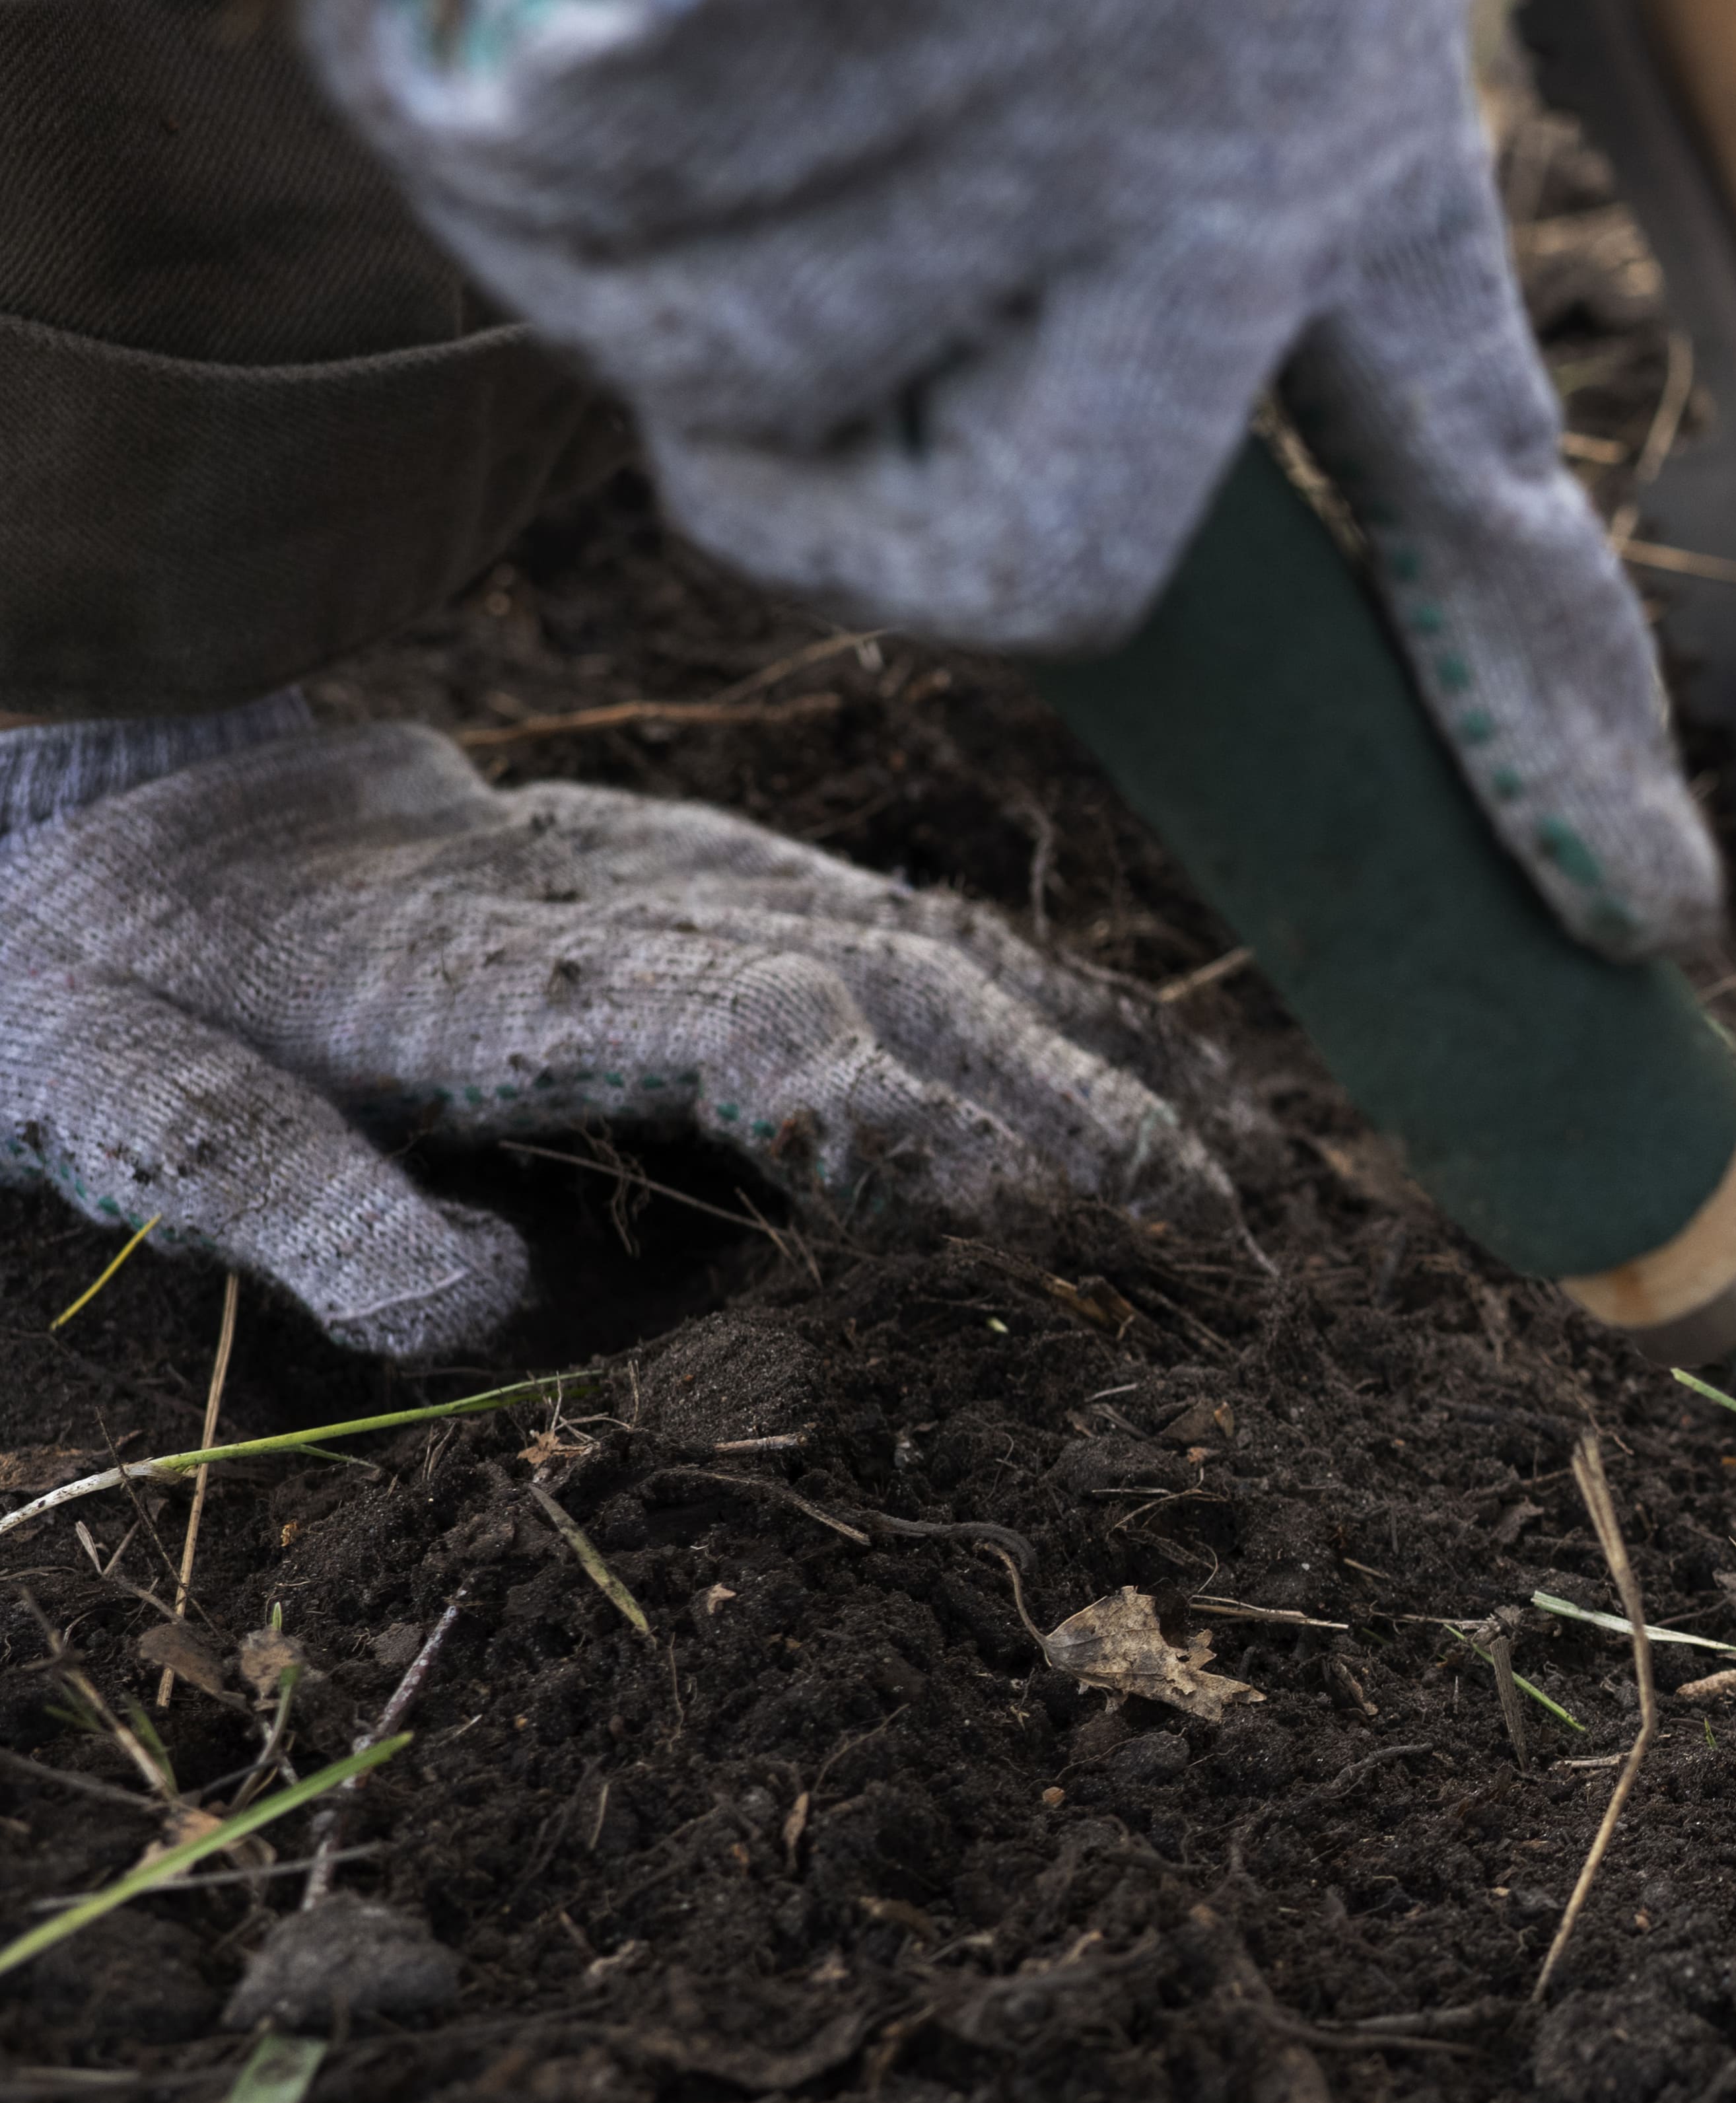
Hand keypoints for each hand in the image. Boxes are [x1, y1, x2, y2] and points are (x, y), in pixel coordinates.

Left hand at [0, 723, 1232, 1355]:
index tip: (1042, 1242)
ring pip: (957, 962)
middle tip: (1221, 1276)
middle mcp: (637, 902)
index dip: (914, 1128)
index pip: (765, 1032)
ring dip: (1117, 1084)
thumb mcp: (112, 1091)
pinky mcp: (739, 874)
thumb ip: (275, 1195)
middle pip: (911, 999)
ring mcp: (704, 873)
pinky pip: (947, 939)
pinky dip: (1084, 1018)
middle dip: (1083, 1134)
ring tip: (1255, 1213)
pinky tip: (1189, 1097)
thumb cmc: (112, 977)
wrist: (115, 796)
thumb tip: (475, 1306)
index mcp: (493, 971)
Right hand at [183, 0, 1714, 956]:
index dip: (1553, 725)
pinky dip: (467, 49)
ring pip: (723, 363)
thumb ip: (1145, 250)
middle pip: (1019, 553)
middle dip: (812, 448)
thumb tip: (1107, 554)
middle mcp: (1246, 66)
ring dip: (610, 192)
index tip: (1646, 921)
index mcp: (1350, 81)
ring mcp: (1034, 4)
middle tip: (733, 201)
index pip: (1479, 479)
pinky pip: (557, 181)